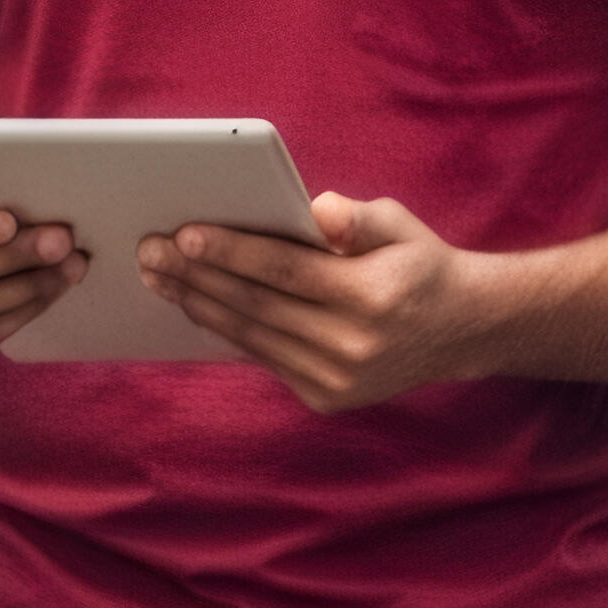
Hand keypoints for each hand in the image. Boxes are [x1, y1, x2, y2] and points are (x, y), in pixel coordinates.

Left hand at [137, 193, 492, 412]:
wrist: (459, 331)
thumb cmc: (418, 264)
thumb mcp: (400, 226)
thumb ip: (358, 217)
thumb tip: (317, 210)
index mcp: (372, 296)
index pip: (286, 270)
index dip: (232, 252)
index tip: (184, 233)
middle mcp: (354, 345)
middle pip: (257, 306)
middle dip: (196, 277)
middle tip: (149, 252)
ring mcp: (338, 379)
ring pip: (252, 336)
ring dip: (199, 305)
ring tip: (159, 277)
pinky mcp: (325, 397)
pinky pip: (263, 358)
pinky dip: (225, 330)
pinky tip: (195, 304)